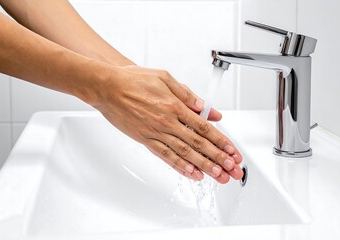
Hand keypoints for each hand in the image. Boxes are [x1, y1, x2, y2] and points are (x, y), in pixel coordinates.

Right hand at [92, 65, 243, 183]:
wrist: (108, 87)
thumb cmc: (134, 80)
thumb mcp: (166, 79)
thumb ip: (188, 95)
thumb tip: (207, 107)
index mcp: (174, 105)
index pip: (204, 127)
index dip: (220, 140)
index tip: (231, 150)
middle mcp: (167, 121)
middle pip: (198, 143)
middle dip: (218, 157)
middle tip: (231, 169)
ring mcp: (155, 132)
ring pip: (184, 153)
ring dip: (203, 165)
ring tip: (217, 176)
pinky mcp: (144, 139)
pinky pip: (164, 155)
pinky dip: (179, 166)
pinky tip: (192, 174)